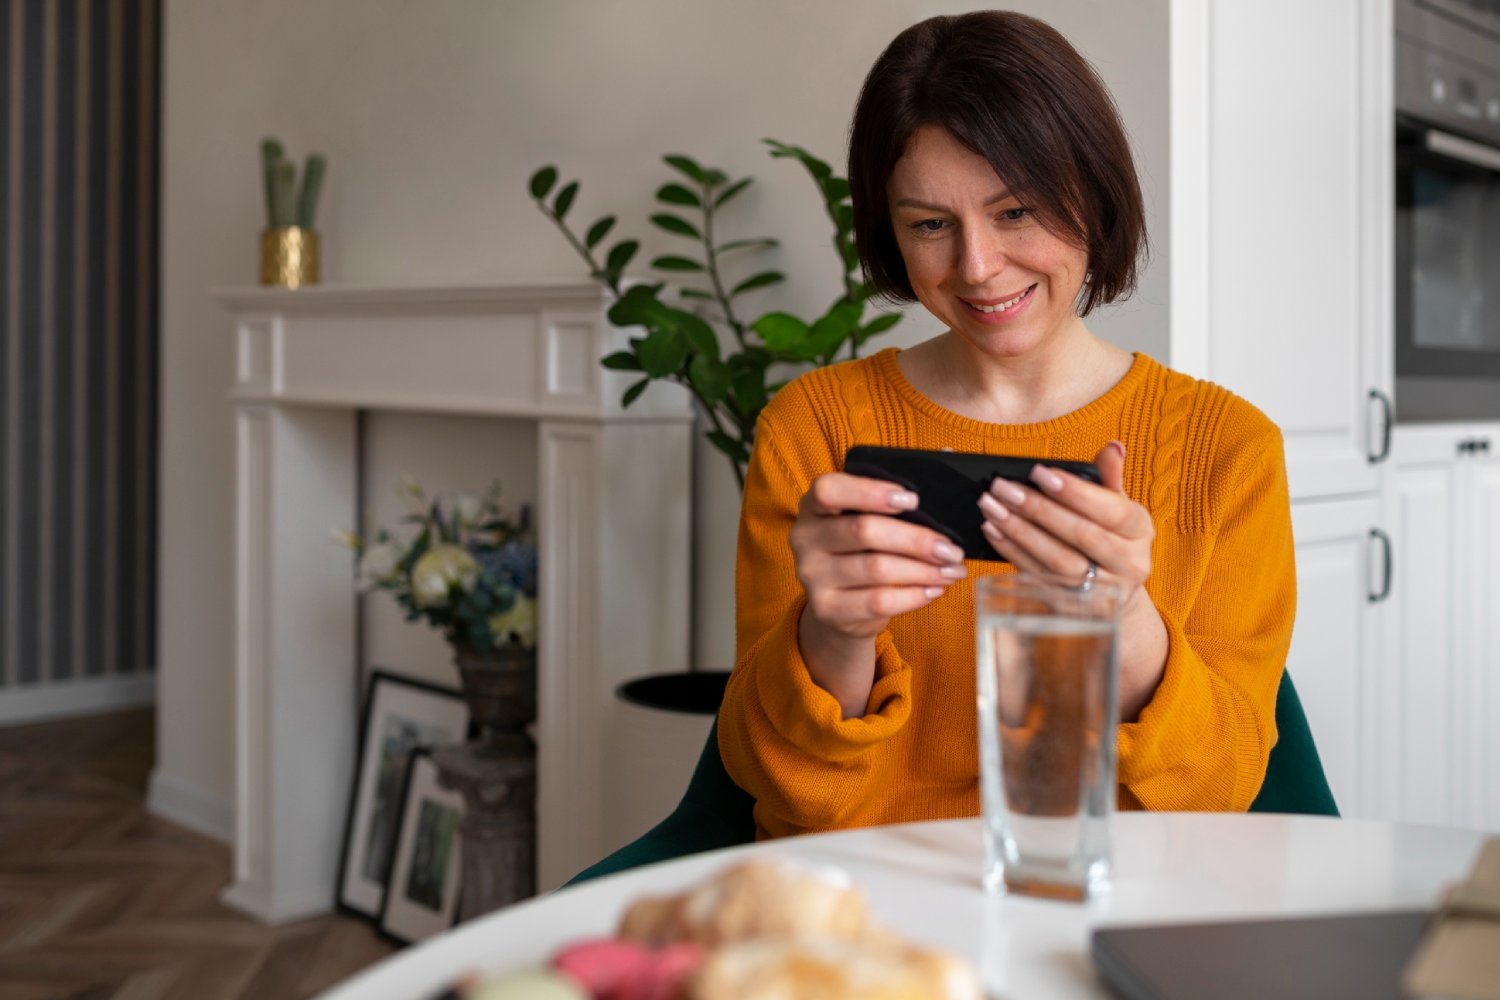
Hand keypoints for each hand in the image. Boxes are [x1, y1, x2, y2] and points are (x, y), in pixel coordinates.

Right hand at [790, 472, 967, 715]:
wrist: (839, 606)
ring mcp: (812, 576)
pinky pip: (878, 601)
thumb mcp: (870, 517)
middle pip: (863, 531)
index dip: (870, 492)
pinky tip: (934, 589)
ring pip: (877, 569)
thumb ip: (899, 490)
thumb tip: (947, 455)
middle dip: (916, 539)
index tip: (912, 499)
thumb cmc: (862, 550)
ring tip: (952, 570)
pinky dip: (913, 596)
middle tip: (951, 548)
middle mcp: (804, 538)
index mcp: (813, 505)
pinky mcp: (826, 609)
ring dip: (923, 570)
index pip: (829, 490)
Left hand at [977, 441, 1166, 719]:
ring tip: (991, 507)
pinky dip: (1011, 552)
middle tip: (1002, 487)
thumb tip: (1112, 447)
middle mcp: (1129, 563)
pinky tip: (992, 531)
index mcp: (1141, 531)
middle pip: (1080, 535)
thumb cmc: (1110, 538)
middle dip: (1038, 509)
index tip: (1040, 472)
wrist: (1114, 596)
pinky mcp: (1072, 606)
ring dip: (1019, 531)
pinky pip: (1037, 577)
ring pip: (1056, 560)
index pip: (1111, 509)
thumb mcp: (1118, 508)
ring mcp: (1101, 590)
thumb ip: (1110, 478)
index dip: (1075, 491)